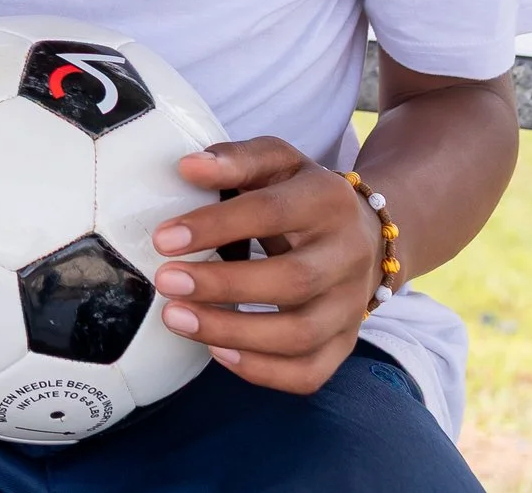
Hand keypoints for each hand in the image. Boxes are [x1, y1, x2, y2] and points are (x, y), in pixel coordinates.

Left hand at [149, 137, 383, 393]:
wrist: (367, 234)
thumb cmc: (301, 194)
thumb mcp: (276, 161)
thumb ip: (235, 159)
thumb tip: (187, 167)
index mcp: (328, 200)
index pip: (272, 212)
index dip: (216, 225)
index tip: (163, 239)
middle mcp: (349, 255)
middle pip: (293, 281)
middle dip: (223, 286)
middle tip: (165, 282)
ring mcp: (351, 305)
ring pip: (301, 334)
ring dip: (234, 332)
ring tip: (177, 318)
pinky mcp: (344, 343)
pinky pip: (310, 372)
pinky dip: (263, 370)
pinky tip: (217, 351)